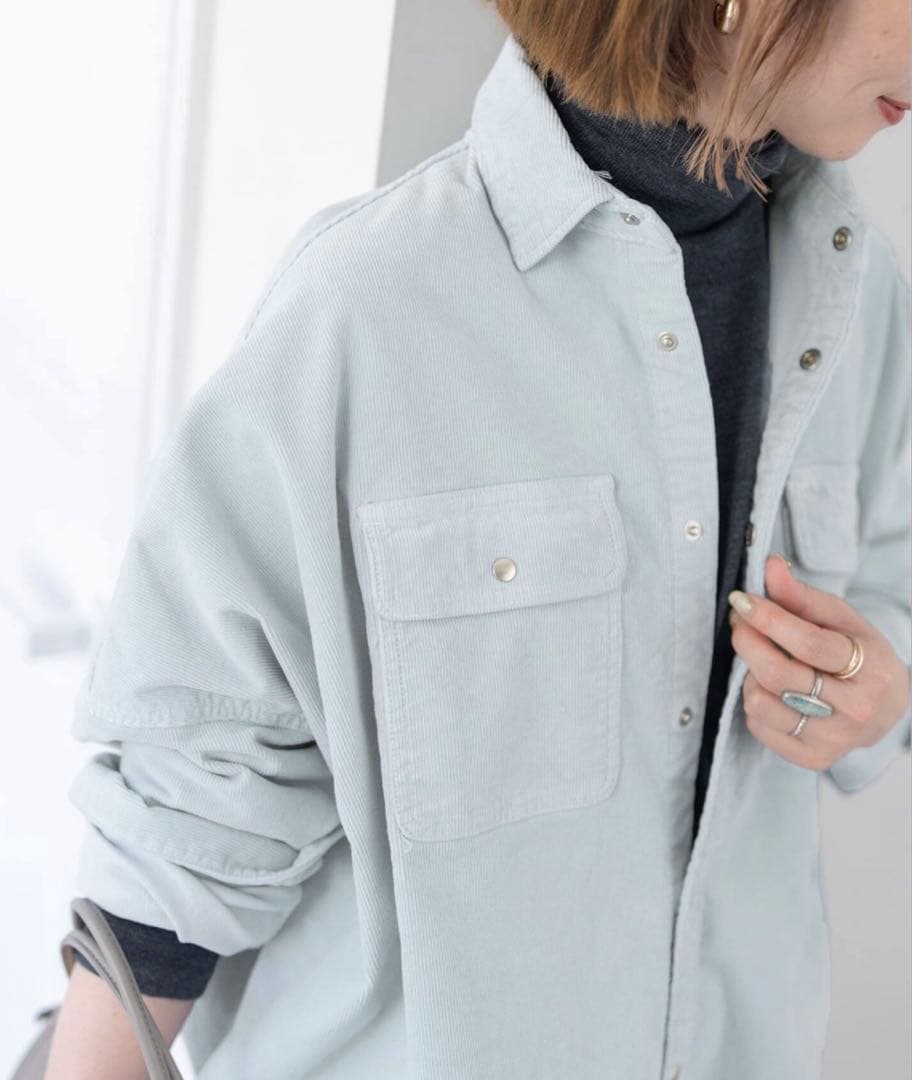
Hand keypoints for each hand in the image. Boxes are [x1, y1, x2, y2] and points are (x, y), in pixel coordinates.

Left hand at [727, 553, 911, 771]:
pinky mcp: (812, 758)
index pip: (809, 643)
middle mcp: (855, 710)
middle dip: (747, 642)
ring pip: (761, 702)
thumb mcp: (841, 620)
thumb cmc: (859, 654)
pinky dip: (755, 701)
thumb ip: (802, 595)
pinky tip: (771, 690)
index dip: (768, 619)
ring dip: (751, 674)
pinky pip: (758, 726)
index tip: (741, 600)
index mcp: (869, 668)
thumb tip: (770, 566)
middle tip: (740, 623)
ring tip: (765, 662)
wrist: (886, 708)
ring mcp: (834, 740)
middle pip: (778, 675)